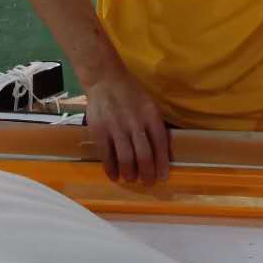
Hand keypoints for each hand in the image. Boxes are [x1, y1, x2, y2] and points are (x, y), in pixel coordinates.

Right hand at [84, 68, 169, 184]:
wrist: (105, 80)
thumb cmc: (131, 93)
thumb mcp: (149, 104)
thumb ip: (155, 125)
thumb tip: (162, 151)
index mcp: (151, 116)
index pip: (160, 144)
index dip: (162, 163)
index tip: (163, 177)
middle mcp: (135, 123)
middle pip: (144, 155)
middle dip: (147, 173)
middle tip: (148, 183)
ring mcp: (117, 128)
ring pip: (126, 158)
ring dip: (130, 173)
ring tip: (131, 179)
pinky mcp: (100, 131)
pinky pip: (107, 155)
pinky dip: (111, 168)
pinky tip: (114, 175)